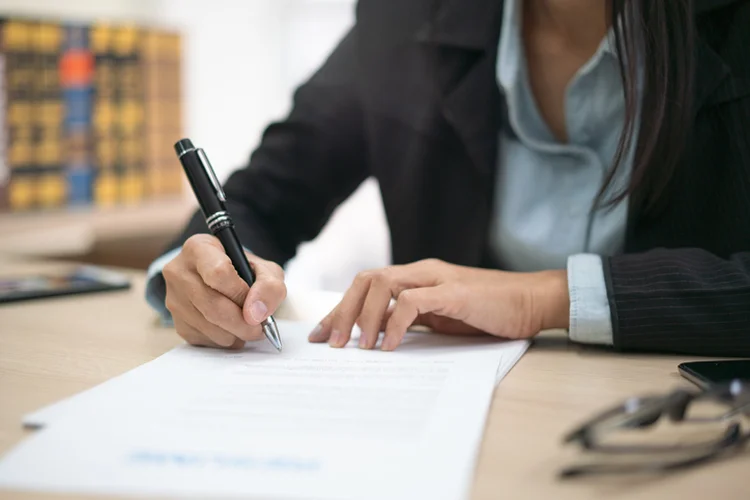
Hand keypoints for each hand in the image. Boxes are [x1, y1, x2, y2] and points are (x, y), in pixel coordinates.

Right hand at [163, 234, 286, 347]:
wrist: (223, 279)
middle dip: (242, 322)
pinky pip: (204, 339)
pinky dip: (224, 340)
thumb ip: (269, 286)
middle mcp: (179, 271)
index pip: (218, 273)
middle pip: (212, 305)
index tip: (254, 303)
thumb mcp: (264, 269)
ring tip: (247, 326)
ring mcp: (174, 298)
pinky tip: (232, 329)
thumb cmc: (243, 271)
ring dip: (235, 334)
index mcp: (199, 248)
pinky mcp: (177, 322)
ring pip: (209, 326)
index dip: (241, 293)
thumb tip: (256, 315)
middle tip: (259, 328)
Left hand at [308, 259, 568, 350]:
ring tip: (357, 347)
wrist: (532, 300)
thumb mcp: (444, 317)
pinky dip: (394, 323)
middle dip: (342, 311)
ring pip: (382, 284)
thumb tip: (381, 339)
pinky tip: (390, 346)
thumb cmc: (490, 311)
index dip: (341, 309)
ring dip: (363, 317)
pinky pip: (411, 302)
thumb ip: (415, 320)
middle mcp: (422, 272)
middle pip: (366, 280)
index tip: (322, 334)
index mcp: (417, 277)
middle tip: (330, 342)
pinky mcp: (452, 292)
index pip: (368, 285)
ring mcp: (436, 279)